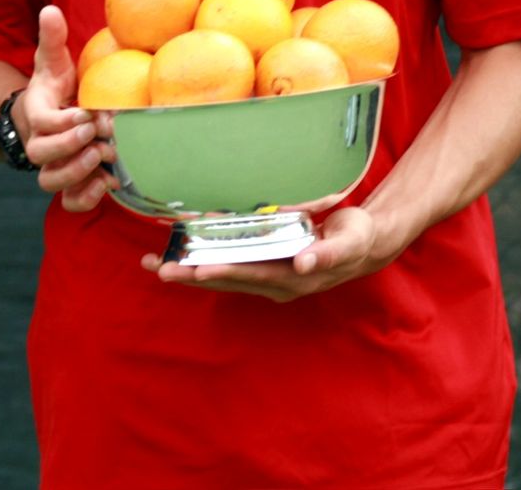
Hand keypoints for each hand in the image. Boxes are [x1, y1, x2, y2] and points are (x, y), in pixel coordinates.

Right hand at [18, 6, 115, 211]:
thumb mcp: (53, 61)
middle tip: (97, 133)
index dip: (62, 123)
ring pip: (51, 182)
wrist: (51, 116)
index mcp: (36, 112)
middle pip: (41, 157)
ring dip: (77, 173)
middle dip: (70, 147)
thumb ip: (51, 38)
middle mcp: (40, 142)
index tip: (86, 113)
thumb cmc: (55, 87)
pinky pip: (70, 202)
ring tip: (103, 157)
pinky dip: (86, 198)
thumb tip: (50, 10)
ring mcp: (53, 165)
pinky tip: (108, 183)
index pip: (41, 122)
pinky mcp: (69, 183)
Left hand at [140, 206, 397, 301]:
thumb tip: (303, 264)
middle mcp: (275, 282)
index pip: (250, 275)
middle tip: (156, 268)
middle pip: (227, 279)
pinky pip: (229, 264)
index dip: (223, 271)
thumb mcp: (348, 242)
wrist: (365, 246)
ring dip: (188, 270)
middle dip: (191, 274)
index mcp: (293, 279)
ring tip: (154, 264)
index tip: (195, 268)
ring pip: (222, 275)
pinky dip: (204, 257)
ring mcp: (267, 277)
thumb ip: (326, 254)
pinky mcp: (264, 267)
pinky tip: (182, 249)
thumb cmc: (356, 239)